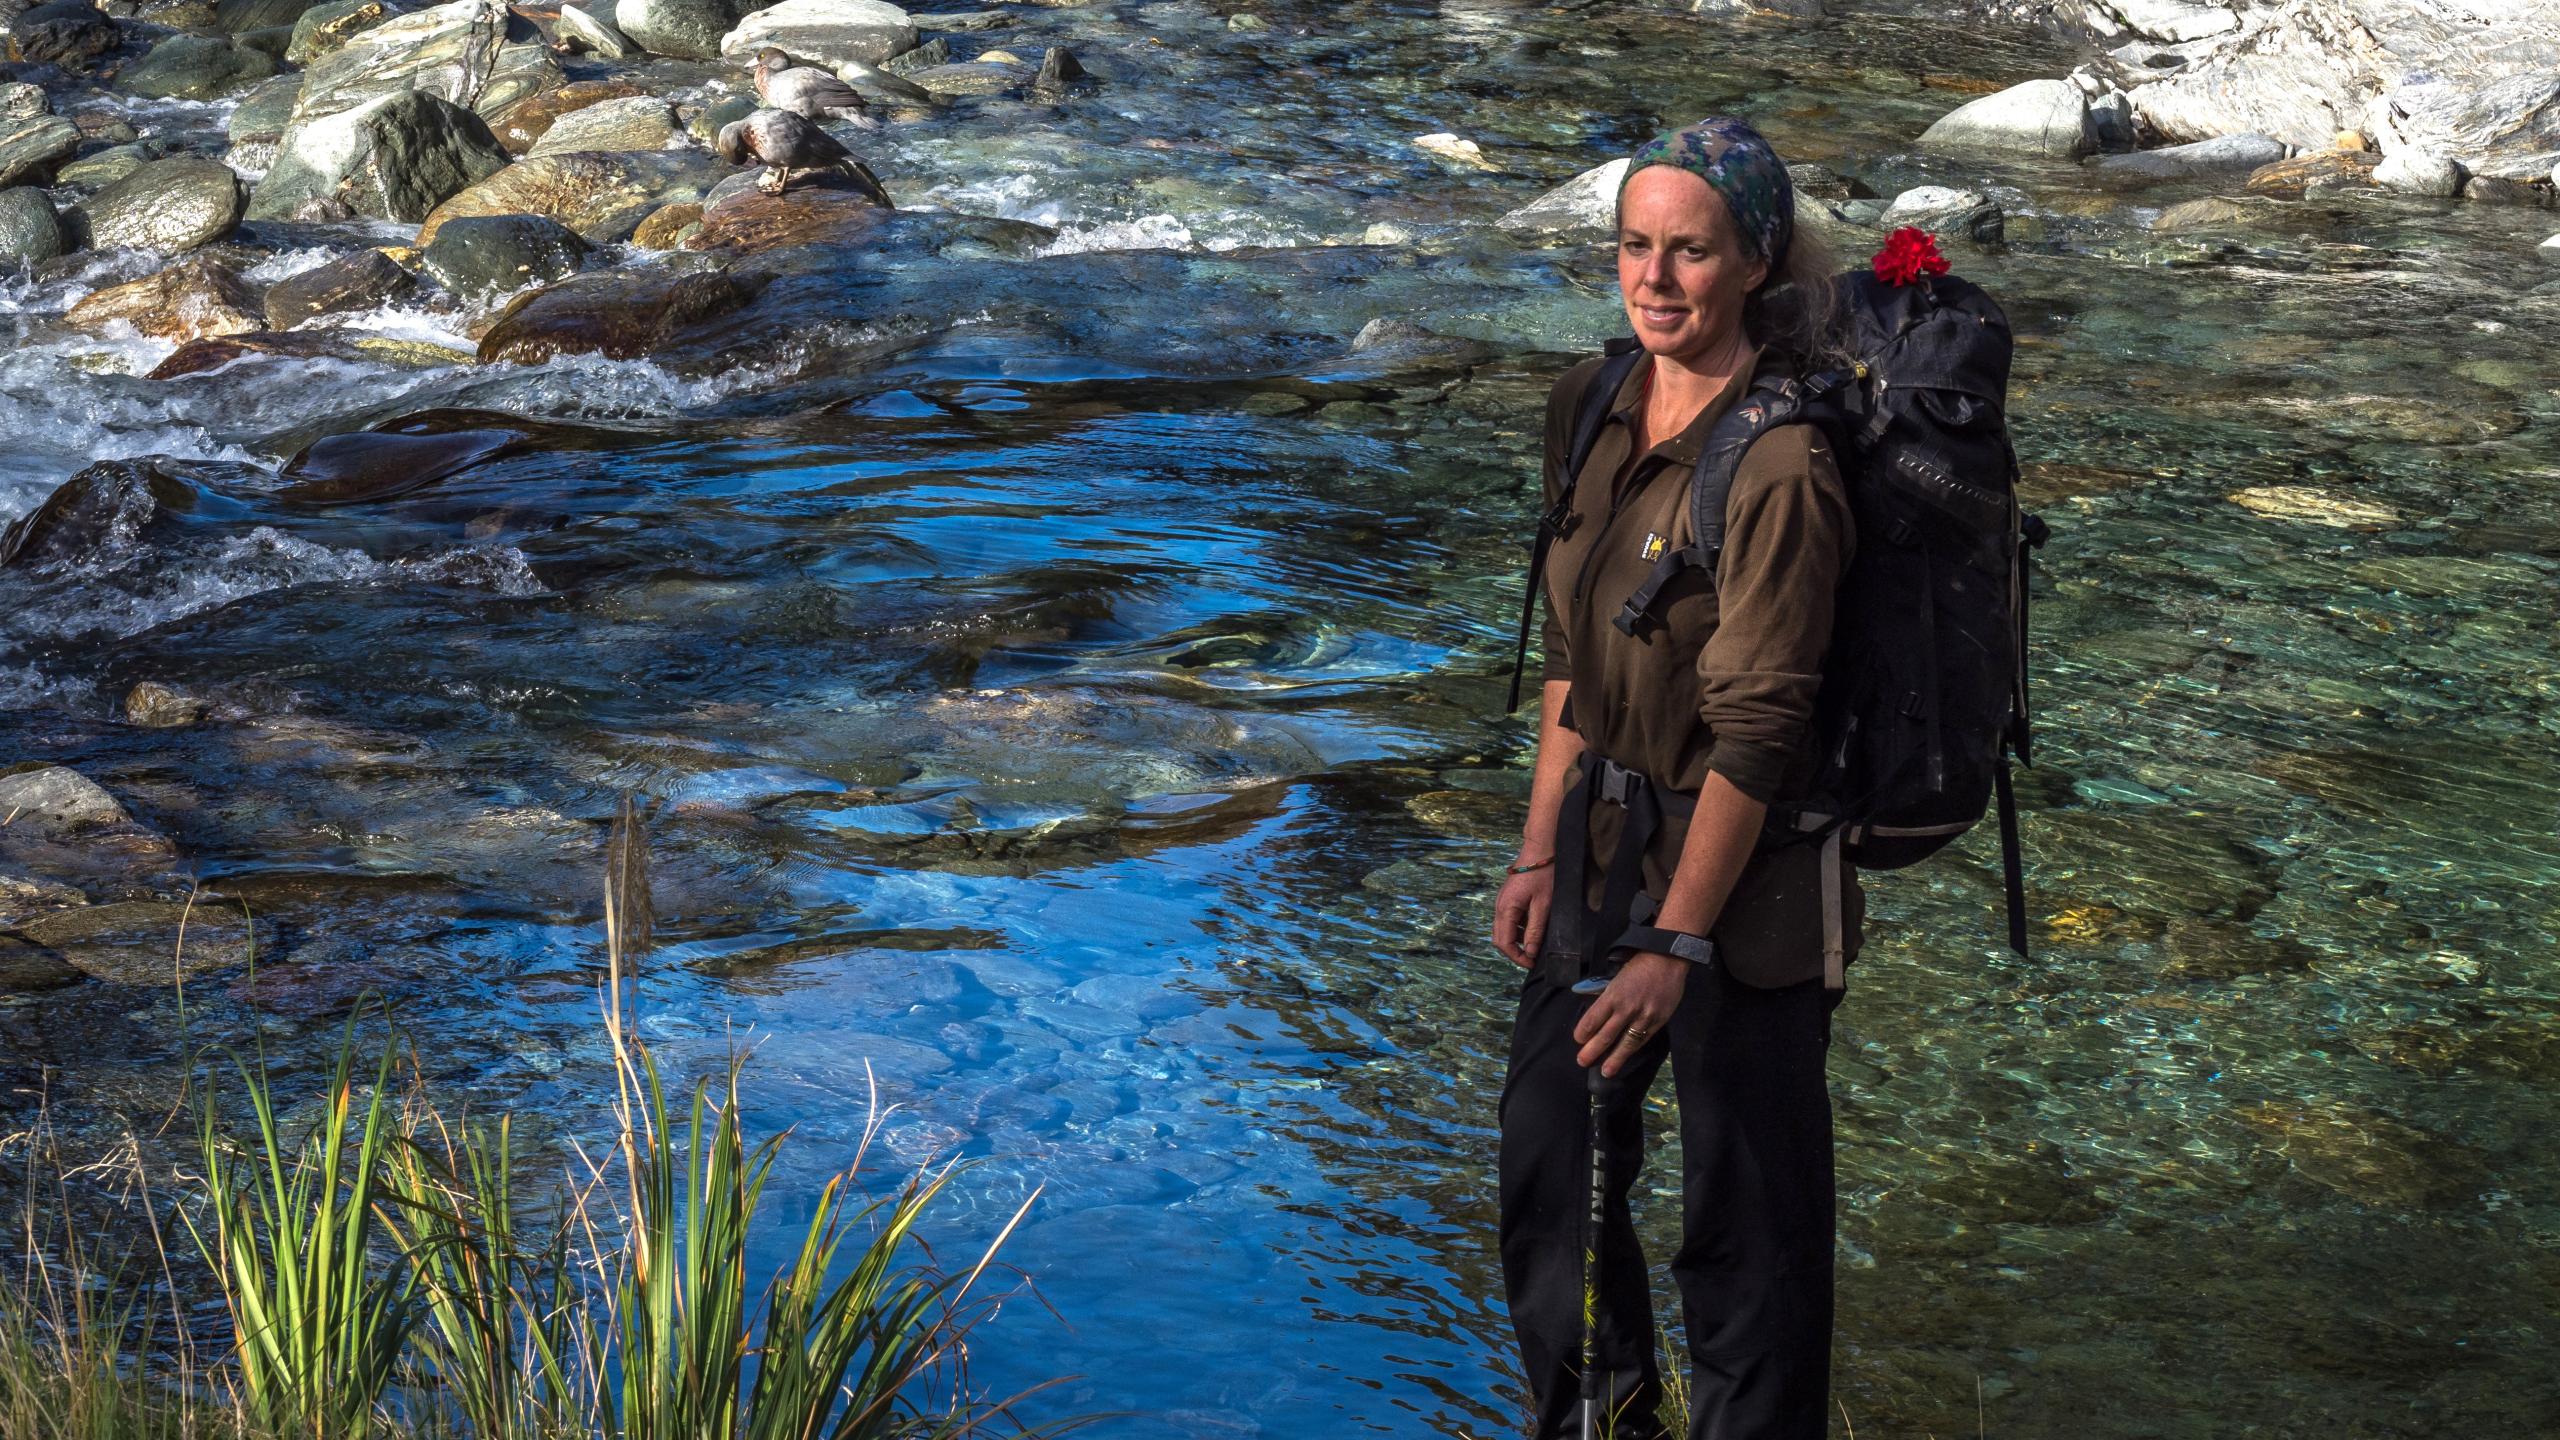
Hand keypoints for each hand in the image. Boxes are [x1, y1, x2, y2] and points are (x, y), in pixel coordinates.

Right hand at [1491, 861, 1553, 968]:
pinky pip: (1508, 919)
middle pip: (1499, 938)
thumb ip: (1535, 930)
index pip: (1503, 943)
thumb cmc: (1543, 875)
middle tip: (1532, 957)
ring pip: (1503, 929)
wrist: (1539, 850)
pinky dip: (1517, 929)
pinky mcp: (1507, 898)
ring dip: (1515, 940)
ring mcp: (1501, 901)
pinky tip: (1532, 927)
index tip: (1531, 963)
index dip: (1516, 957)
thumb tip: (1530, 951)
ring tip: (1534, 944)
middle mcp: (1499, 907)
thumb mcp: (1543, 905)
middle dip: (1513, 951)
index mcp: (1505, 910)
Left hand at [1573, 952, 1686, 1076]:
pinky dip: (1632, 1050)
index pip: (1592, 1019)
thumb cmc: (1638, 966)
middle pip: (1606, 1035)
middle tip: (1582, 1062)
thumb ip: (1607, 997)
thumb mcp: (1616, 978)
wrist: (1667, 960)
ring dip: (1615, 1059)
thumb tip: (1596, 1014)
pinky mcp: (1659, 1021)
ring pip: (1626, 1043)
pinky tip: (1625, 1057)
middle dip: (1593, 1051)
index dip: (1583, 1031)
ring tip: (1605, 1072)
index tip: (1578, 1039)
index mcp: (1613, 995)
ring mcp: (1644, 1016)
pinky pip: (1643, 1039)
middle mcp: (1627, 1008)